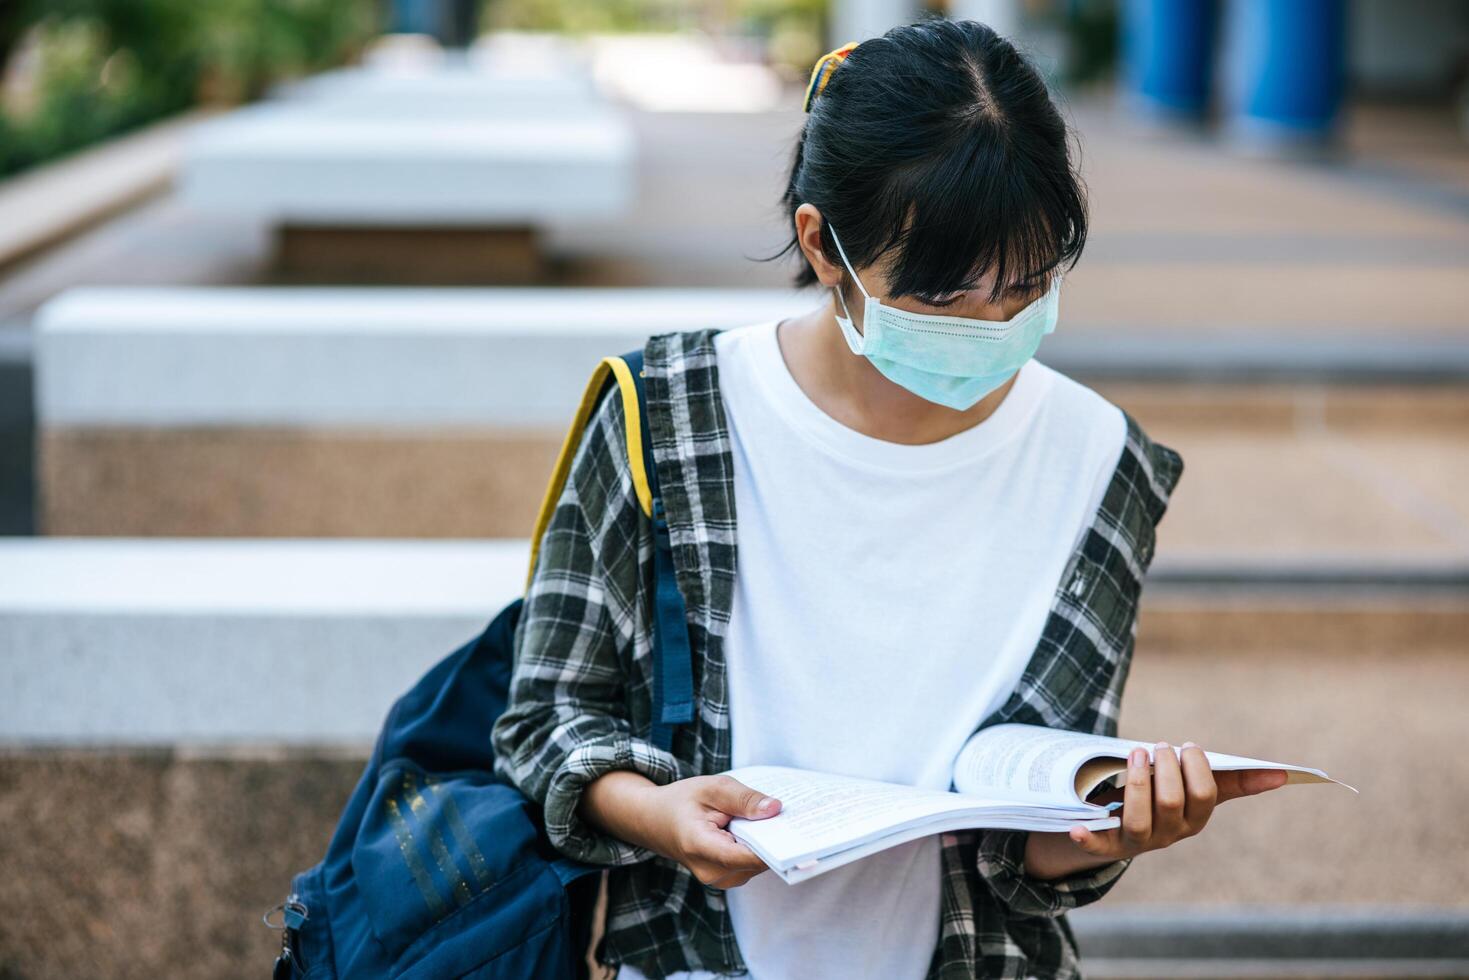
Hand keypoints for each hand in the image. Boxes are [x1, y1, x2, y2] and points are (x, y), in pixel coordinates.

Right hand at [622, 773, 781, 887]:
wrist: (655, 822)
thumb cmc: (682, 802)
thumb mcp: (712, 788)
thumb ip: (743, 799)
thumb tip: (775, 809)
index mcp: (701, 847)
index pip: (745, 856)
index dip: (773, 849)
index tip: (799, 837)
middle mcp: (712, 872)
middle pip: (756, 860)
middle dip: (774, 839)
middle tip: (794, 815)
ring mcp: (719, 879)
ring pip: (757, 863)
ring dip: (766, 842)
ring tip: (772, 817)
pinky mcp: (727, 878)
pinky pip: (752, 863)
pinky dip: (758, 846)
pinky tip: (760, 827)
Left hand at [1025, 741, 1287, 878]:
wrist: (1117, 825)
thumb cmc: (1163, 797)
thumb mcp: (1194, 787)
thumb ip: (1231, 780)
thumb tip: (1282, 775)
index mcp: (1194, 819)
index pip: (1204, 796)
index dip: (1196, 768)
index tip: (1188, 746)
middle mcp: (1168, 834)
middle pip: (1172, 803)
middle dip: (1166, 769)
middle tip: (1160, 745)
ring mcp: (1136, 841)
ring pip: (1138, 818)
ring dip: (1137, 783)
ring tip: (1135, 753)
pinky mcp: (1105, 843)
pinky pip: (1097, 844)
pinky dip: (1088, 838)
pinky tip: (1076, 829)